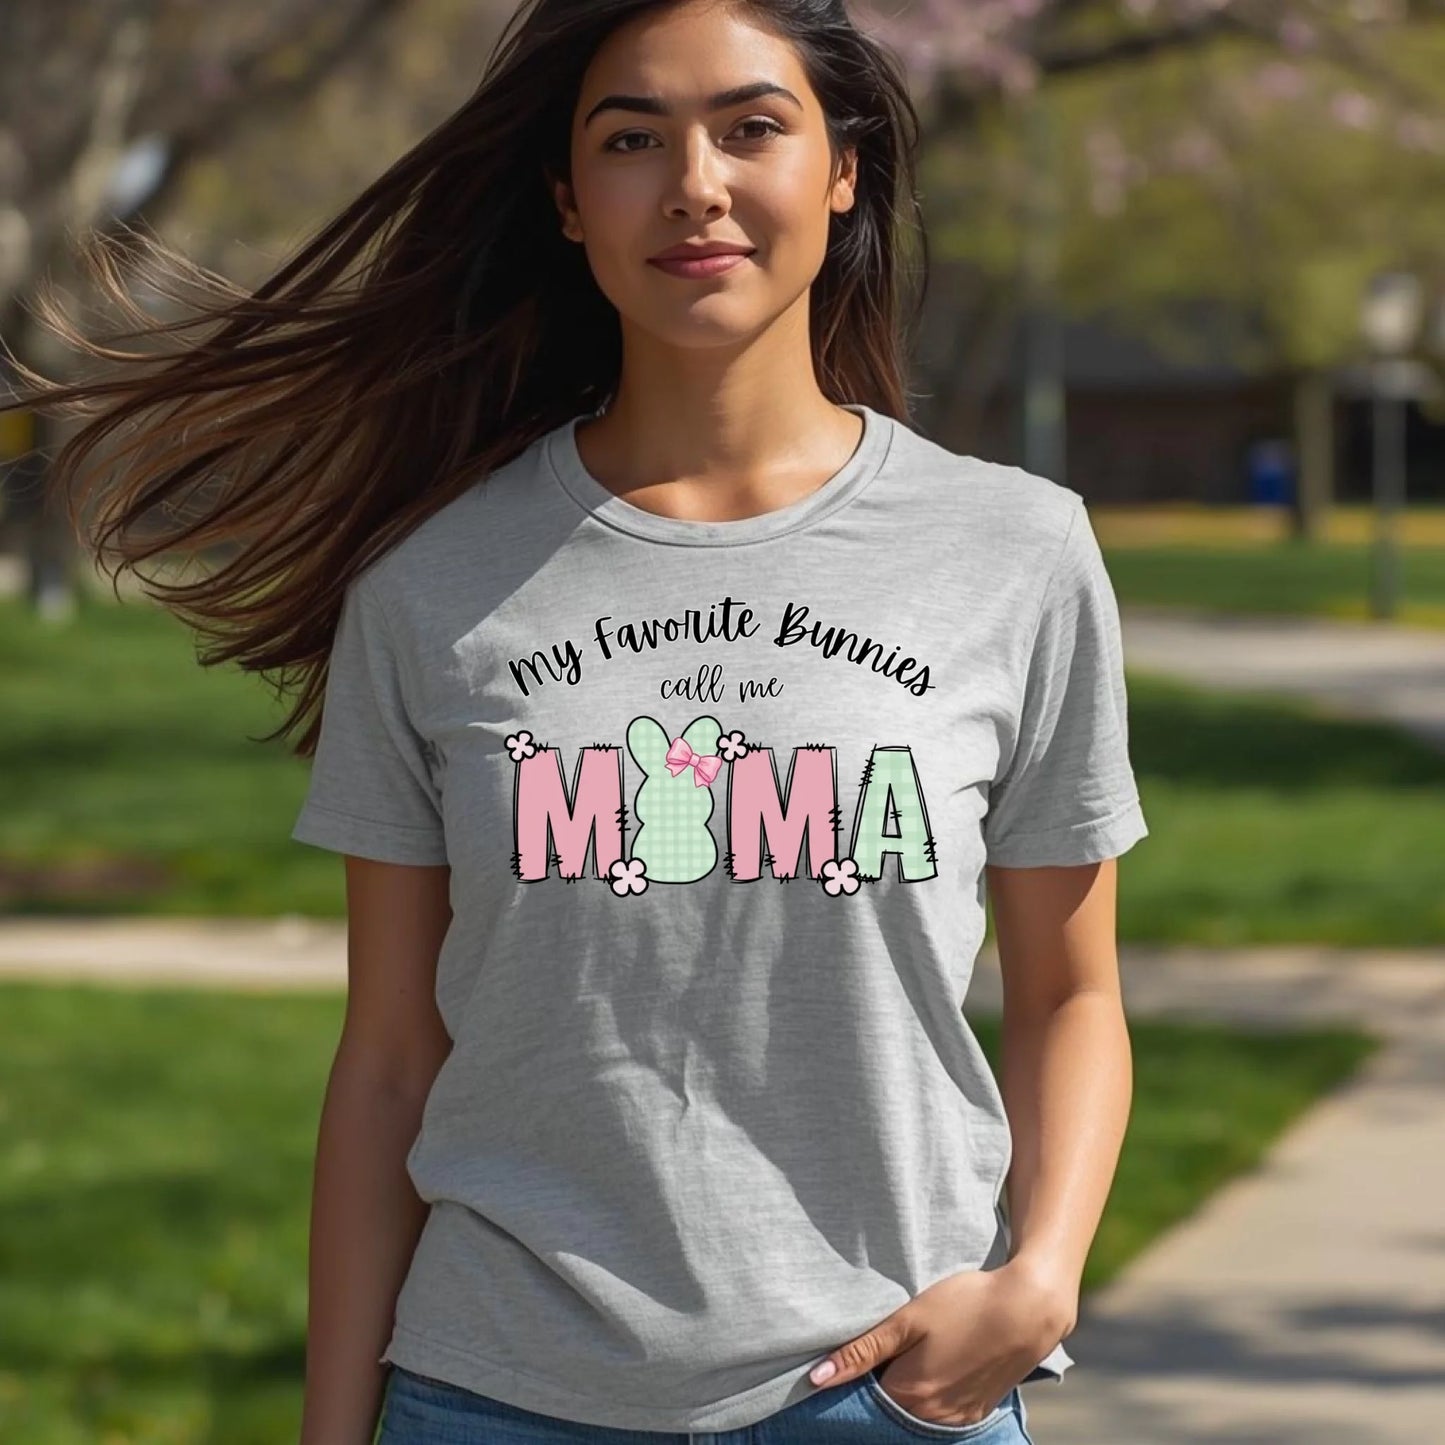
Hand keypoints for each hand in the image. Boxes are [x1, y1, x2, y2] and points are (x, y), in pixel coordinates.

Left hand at [806, 1260, 1072, 1426]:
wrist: (1028, 1309)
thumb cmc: (965, 1305)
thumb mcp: (909, 1319)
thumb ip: (862, 1351)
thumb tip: (815, 1379)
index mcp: (908, 1394)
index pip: (860, 1400)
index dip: (851, 1377)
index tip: (850, 1356)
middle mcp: (930, 1418)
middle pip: (887, 1410)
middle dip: (876, 1387)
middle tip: (884, 1349)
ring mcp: (956, 1420)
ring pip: (913, 1413)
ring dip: (903, 1392)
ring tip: (911, 1353)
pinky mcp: (975, 1413)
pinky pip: (938, 1415)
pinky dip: (928, 1397)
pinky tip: (935, 1364)